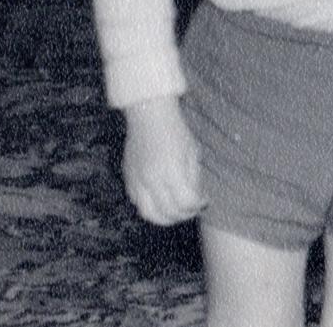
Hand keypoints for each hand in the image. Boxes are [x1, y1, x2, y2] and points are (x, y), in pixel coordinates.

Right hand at [122, 95, 205, 224]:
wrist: (149, 114)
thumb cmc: (175, 130)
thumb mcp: (192, 151)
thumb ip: (193, 178)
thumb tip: (196, 199)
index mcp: (171, 170)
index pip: (185, 202)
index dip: (197, 206)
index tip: (204, 202)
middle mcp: (152, 179)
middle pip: (168, 212)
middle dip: (184, 215)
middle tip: (192, 210)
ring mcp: (137, 180)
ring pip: (148, 214)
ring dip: (164, 218)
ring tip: (176, 212)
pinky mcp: (128, 178)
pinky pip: (136, 202)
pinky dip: (149, 208)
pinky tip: (160, 202)